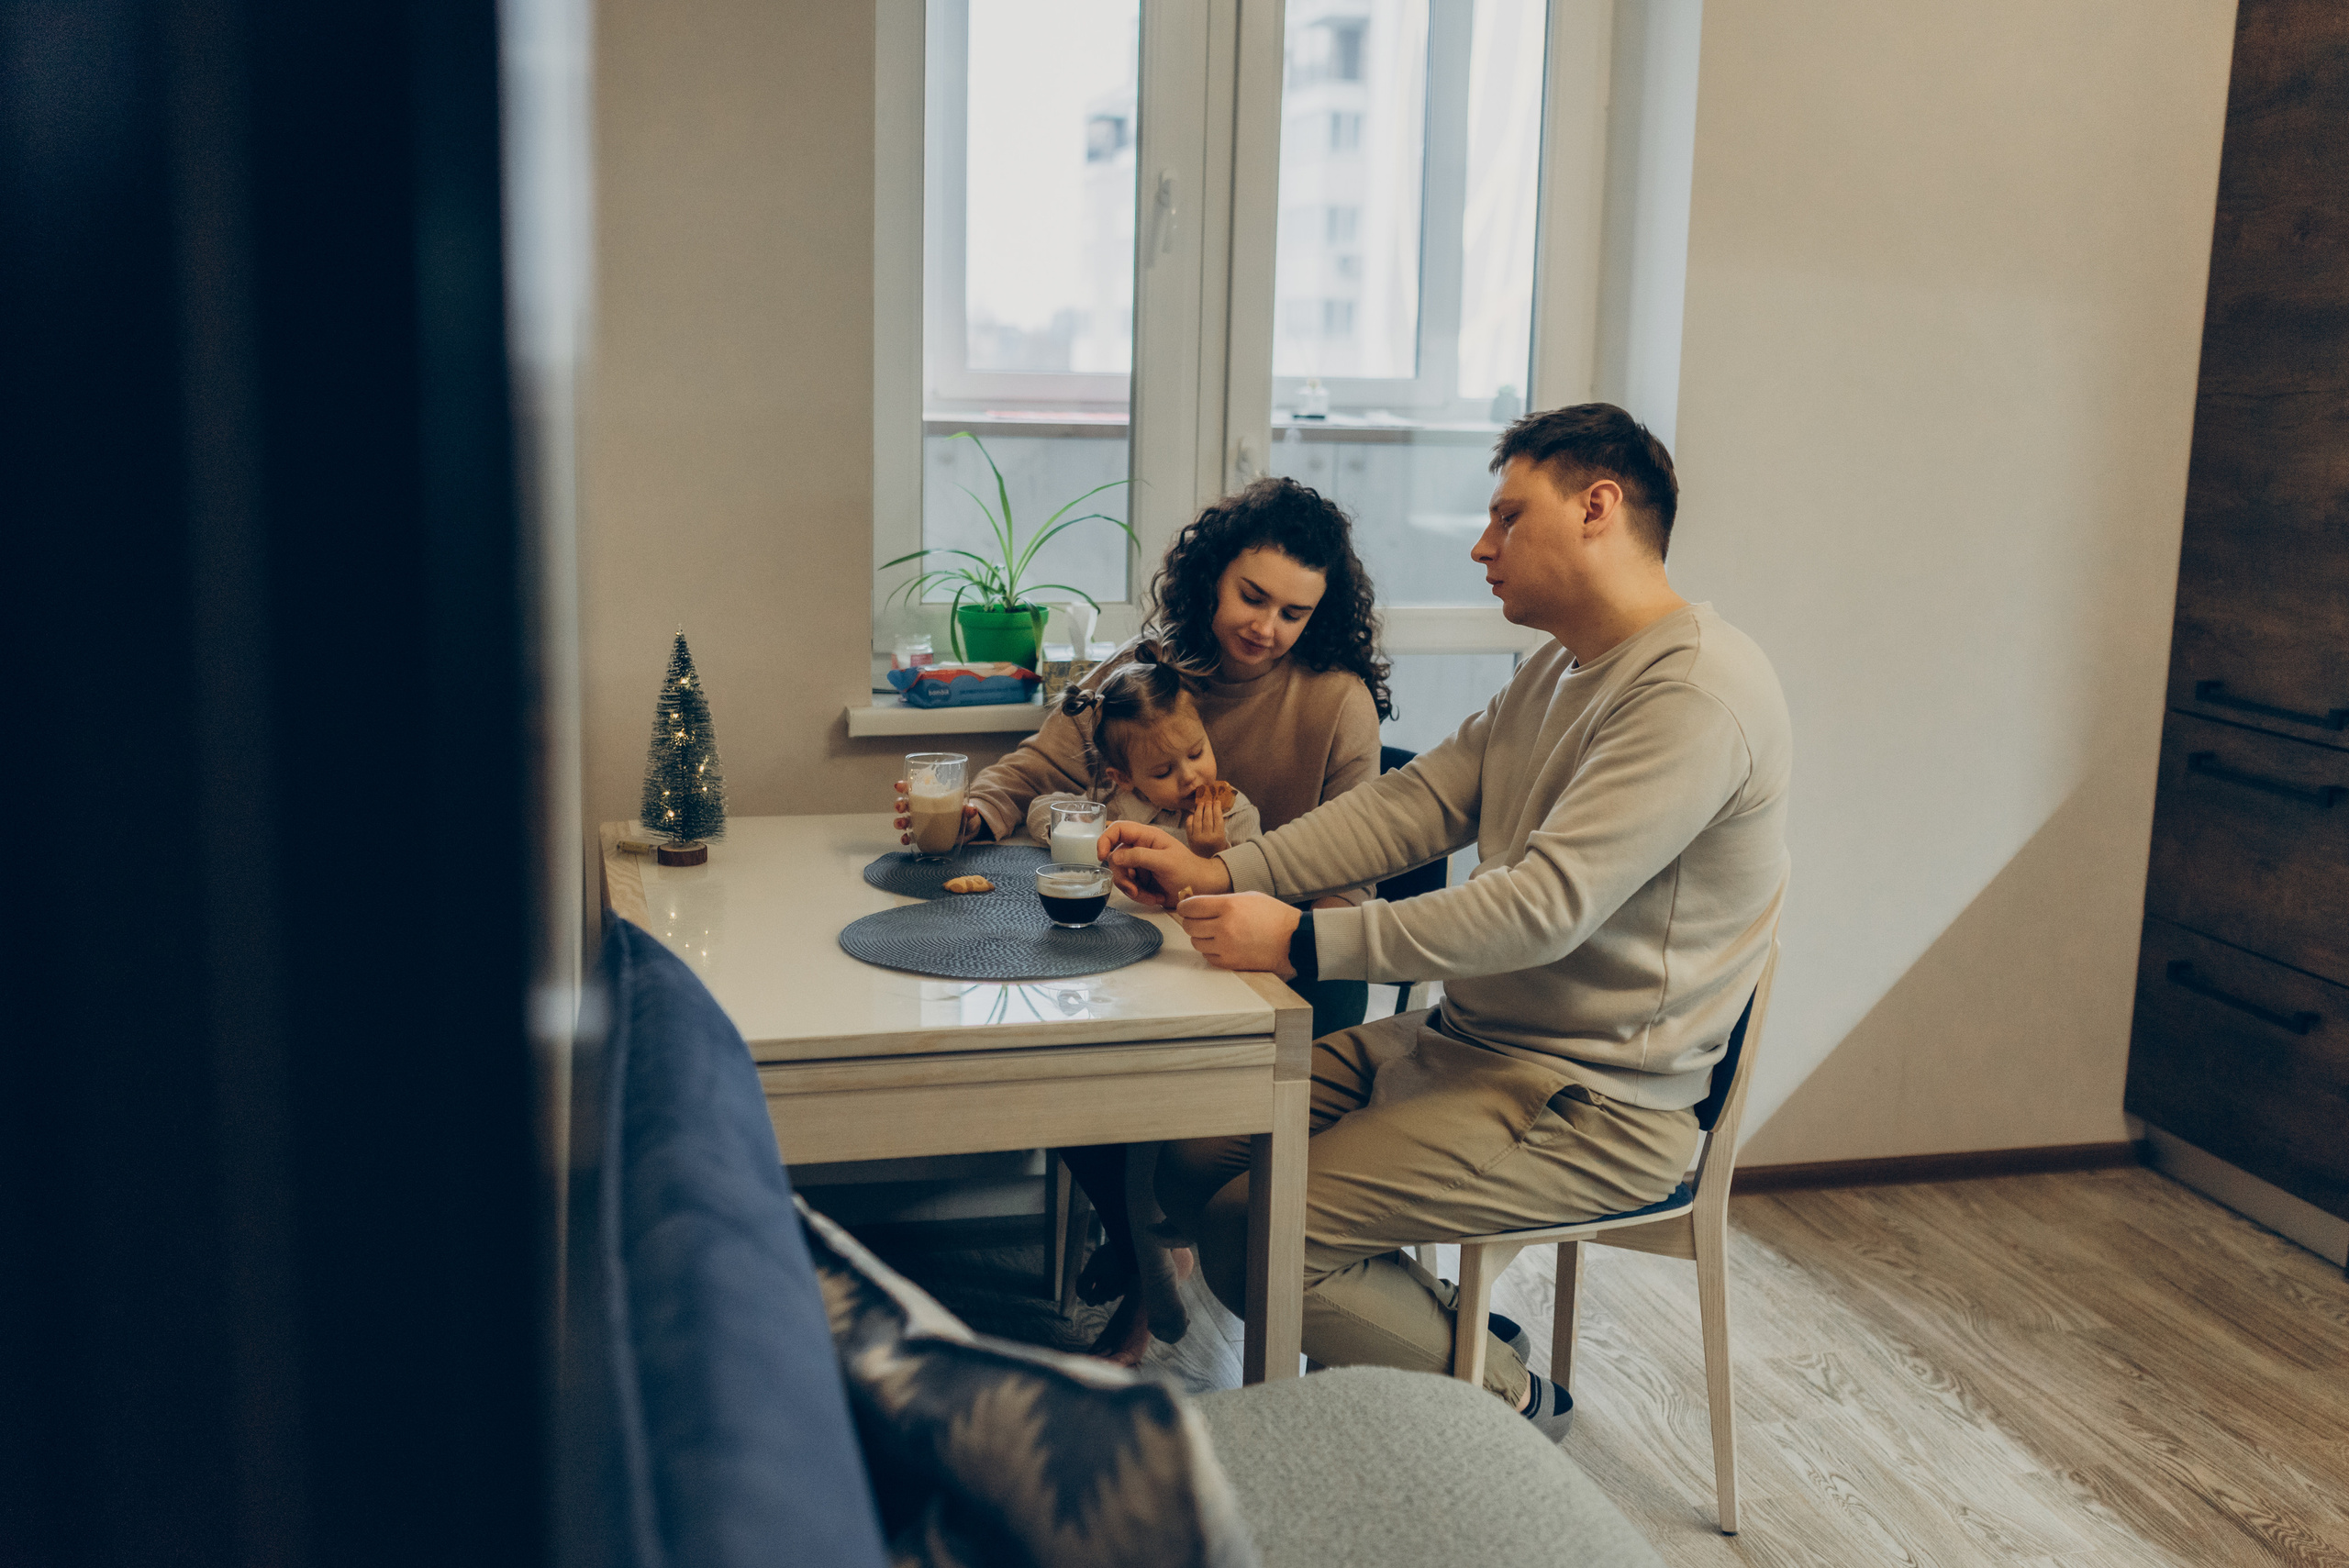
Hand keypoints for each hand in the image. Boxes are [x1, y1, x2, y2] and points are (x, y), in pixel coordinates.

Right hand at [893, 780, 987, 847]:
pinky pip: (910, 836)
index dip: (904, 786)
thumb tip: (972, 809)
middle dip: (899, 804)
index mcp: (928, 796)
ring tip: (902, 824)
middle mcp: (920, 808)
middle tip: (900, 807)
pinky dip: (906, 838)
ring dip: (899, 821)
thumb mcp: (966, 809)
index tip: (899, 786)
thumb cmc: (962, 813)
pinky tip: (906, 839)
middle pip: (905, 803)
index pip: (913, 788)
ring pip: (904, 820)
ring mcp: (919, 822)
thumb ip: (968, 809)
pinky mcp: (921, 835)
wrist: (966, 830)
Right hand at [1100, 821, 1228, 908]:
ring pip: (1121, 876)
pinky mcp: (1142, 880)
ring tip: (1150, 897)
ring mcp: (1140, 865)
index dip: (1105, 839)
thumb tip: (1114, 856)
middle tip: (1134, 889)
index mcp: (1147, 836)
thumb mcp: (1165, 862)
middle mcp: (1141, 848)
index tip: (1101, 856)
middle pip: (1115, 858)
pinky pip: (1130, 888)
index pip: (1118, 829)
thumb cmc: (1189, 870)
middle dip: (1123, 877)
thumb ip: (1139, 857)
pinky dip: (1140, 896)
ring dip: (1133, 890)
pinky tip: (1155, 898)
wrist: (1202, 889)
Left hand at [1174, 892, 1300, 975]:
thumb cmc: (1273, 916)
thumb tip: (1197, 905)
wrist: (1293, 940)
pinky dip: (1211, 951)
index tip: (1186, 908)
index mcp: (1229, 906)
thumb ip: (1221, 901)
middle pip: (1189, 926)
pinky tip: (1223, 945)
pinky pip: (1207, 957)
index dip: (1185, 907)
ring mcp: (1226, 947)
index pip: (1191, 907)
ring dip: (1201, 937)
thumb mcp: (1248, 897)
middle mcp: (1224, 927)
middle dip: (1192, 922)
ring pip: (1196, 942)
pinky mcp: (1230, 963)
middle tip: (1200, 920)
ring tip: (1215, 933)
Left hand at [1185, 785, 1227, 854]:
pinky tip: (1193, 814)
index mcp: (1218, 837)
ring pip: (1197, 820)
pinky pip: (1189, 825)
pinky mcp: (1189, 839)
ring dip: (1199, 810)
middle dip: (1208, 807)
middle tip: (1208, 800)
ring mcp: (1197, 838)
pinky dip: (1191, 818)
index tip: (1217, 801)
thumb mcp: (1222, 838)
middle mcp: (1207, 838)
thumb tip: (1217, 807)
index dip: (1217, 808)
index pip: (1218, 818)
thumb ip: (1219, 825)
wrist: (1205, 863)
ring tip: (1201, 804)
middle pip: (1207, 817)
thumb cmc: (1216, 847)